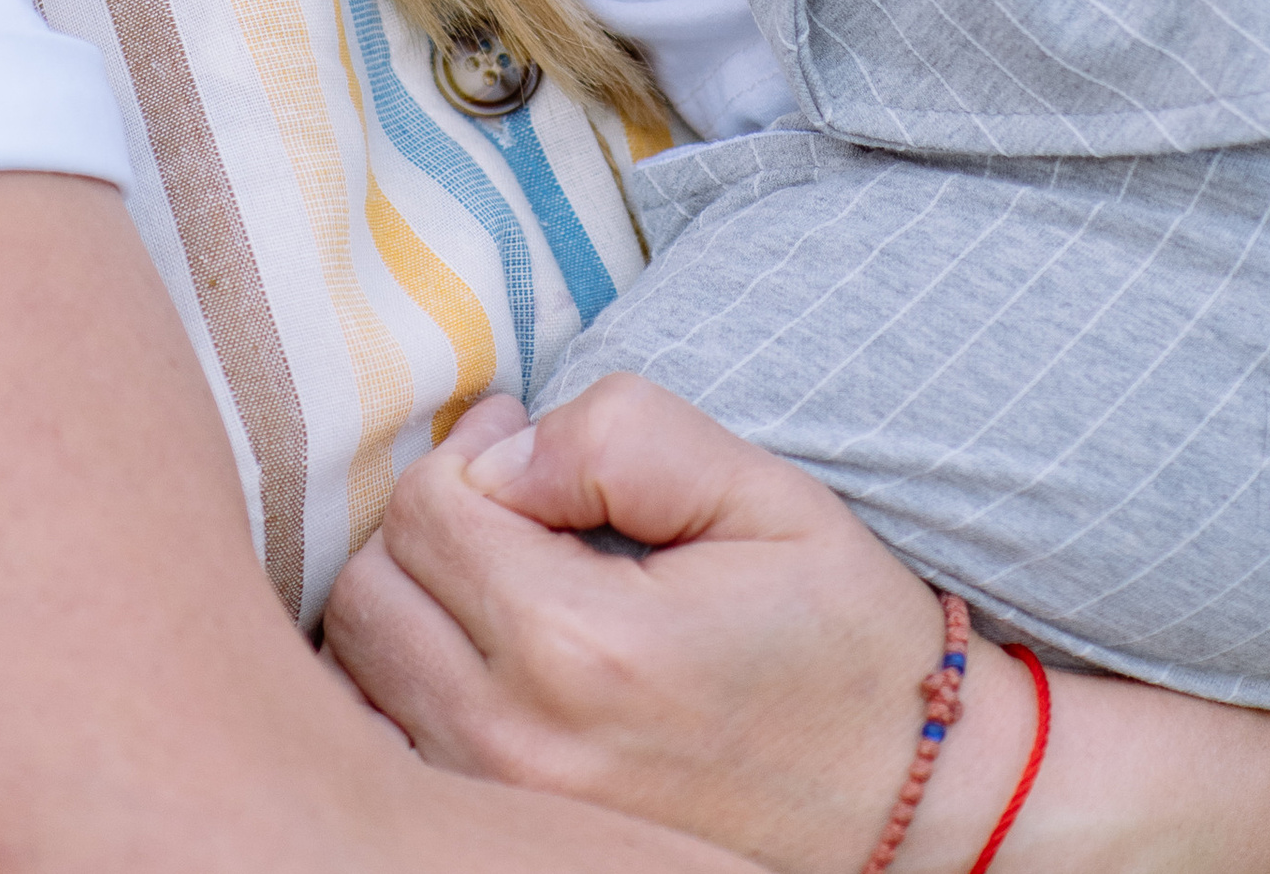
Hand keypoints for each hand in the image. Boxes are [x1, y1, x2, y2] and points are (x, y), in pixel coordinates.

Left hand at [325, 378, 1043, 873]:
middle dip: (432, 522)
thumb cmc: (838, 635)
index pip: (427, 509)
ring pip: (359, 673)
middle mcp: (520, 745)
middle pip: (369, 590)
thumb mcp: (763, 493)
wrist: (910, 797)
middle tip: (519, 507)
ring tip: (503, 578)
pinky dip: (402, 688)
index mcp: (582, 649)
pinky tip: (479, 656)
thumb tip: (500, 451)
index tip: (534, 450)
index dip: (476, 451)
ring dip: (410, 603)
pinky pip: (386, 748)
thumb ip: (622, 437)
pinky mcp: (510, 843)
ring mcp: (506, 810)